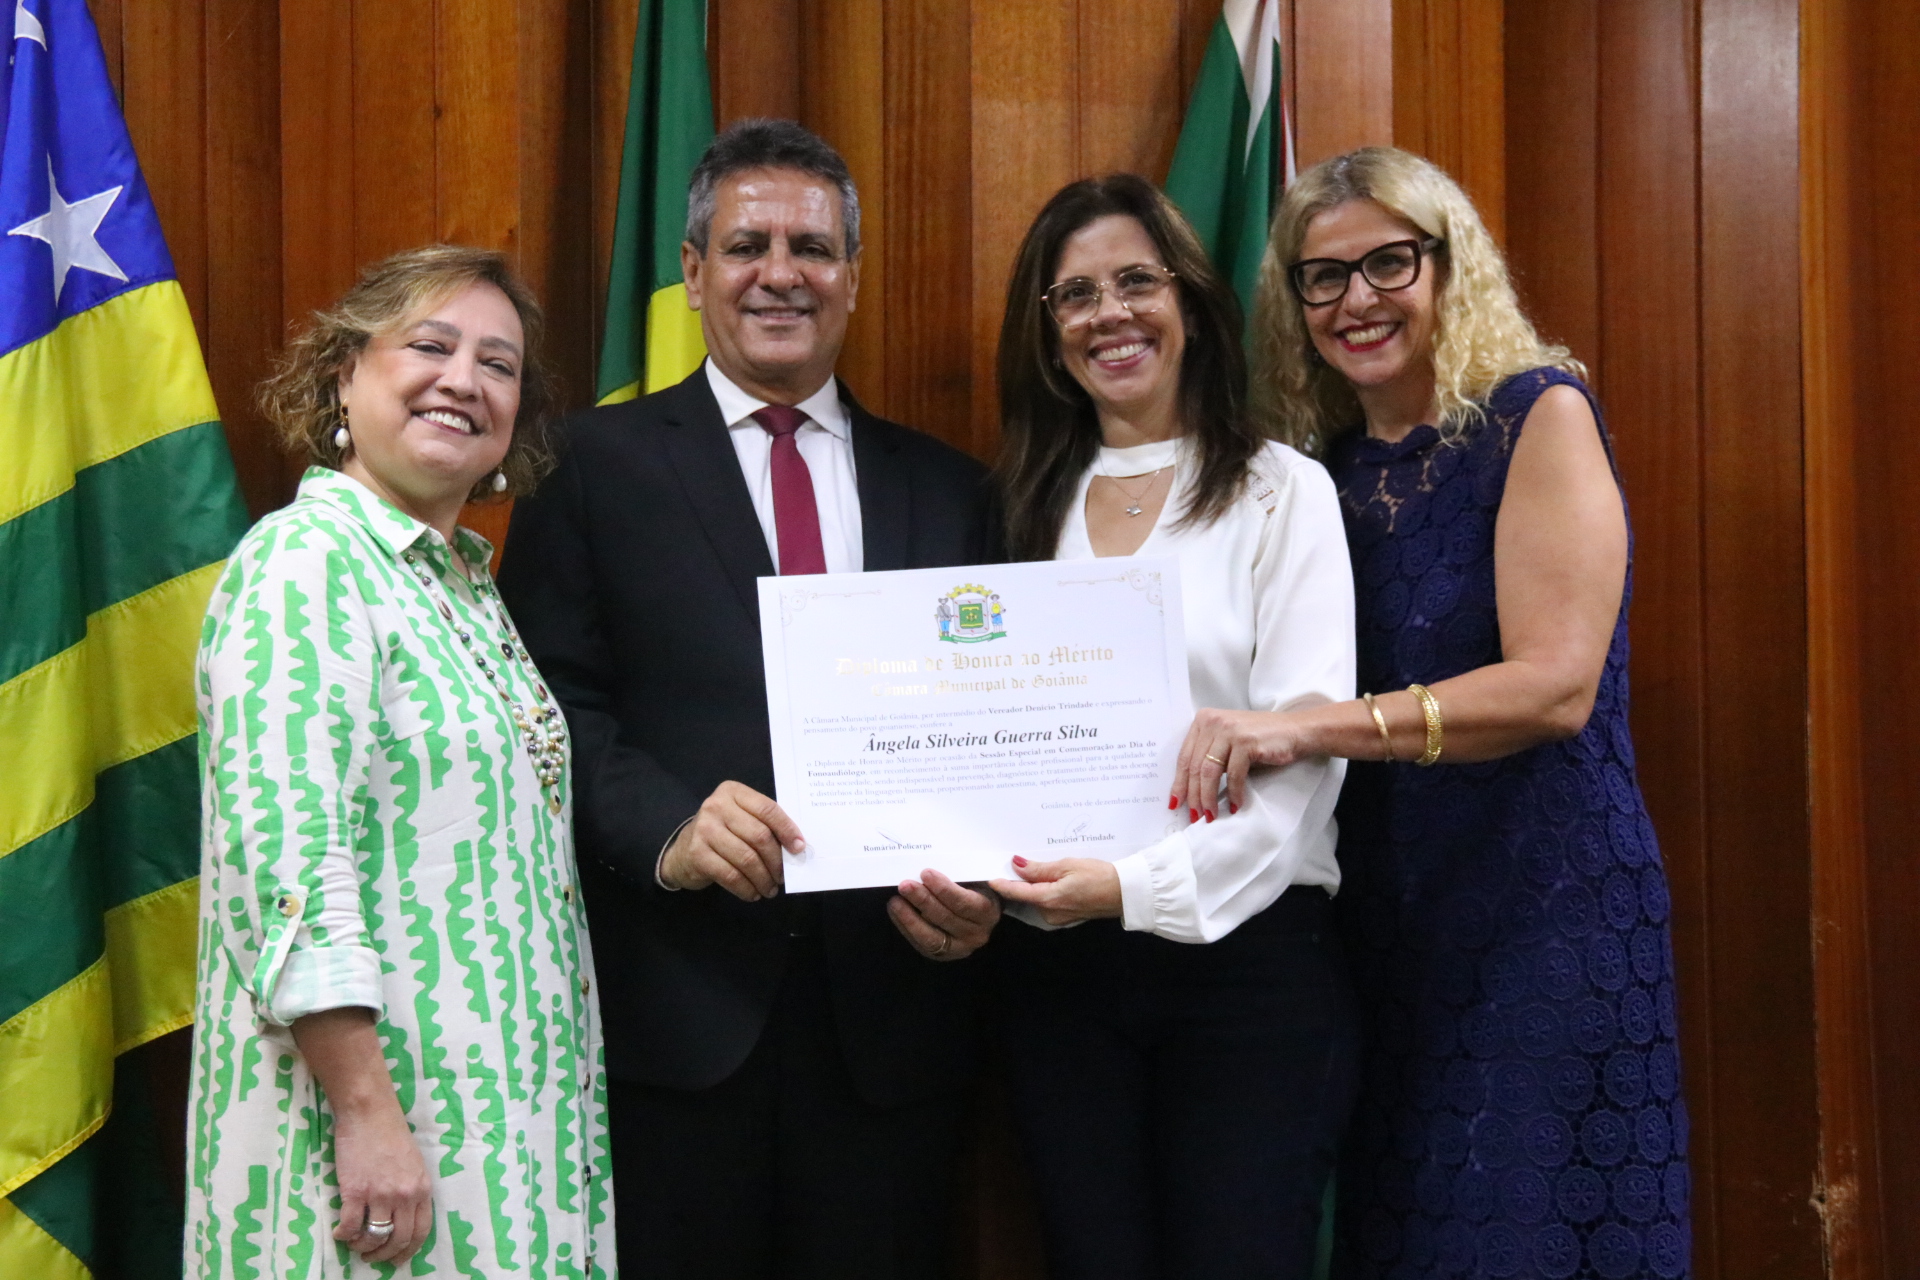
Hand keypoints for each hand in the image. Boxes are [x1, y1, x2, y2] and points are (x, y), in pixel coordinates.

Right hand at [330, 1095, 433, 1263]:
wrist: (369, 1112)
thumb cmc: (391, 1133)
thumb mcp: (414, 1163)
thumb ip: (411, 1189)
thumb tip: (402, 1216)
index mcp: (422, 1188)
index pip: (421, 1231)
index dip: (408, 1251)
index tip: (397, 1259)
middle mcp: (404, 1195)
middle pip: (398, 1240)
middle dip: (384, 1255)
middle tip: (372, 1257)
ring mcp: (380, 1194)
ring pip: (374, 1237)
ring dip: (362, 1247)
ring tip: (354, 1244)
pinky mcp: (355, 1191)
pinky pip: (350, 1226)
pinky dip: (343, 1235)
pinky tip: (340, 1232)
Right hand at [660, 781, 804, 900]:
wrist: (682, 850)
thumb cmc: (722, 832)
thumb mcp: (741, 818)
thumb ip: (764, 824)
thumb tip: (797, 846)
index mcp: (733, 792)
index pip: (767, 809)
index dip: (787, 830)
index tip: (799, 848)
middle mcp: (716, 806)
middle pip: (759, 836)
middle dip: (776, 861)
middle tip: (782, 876)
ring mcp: (705, 830)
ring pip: (747, 859)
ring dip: (763, 879)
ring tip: (770, 889)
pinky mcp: (698, 854)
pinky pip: (731, 875)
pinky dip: (746, 888)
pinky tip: (753, 893)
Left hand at [888, 869, 1001, 959]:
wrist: (978, 915)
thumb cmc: (975, 890)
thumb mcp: (975, 880)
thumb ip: (958, 876)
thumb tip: (928, 870)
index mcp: (988, 911)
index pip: (964, 902)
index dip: (944, 889)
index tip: (925, 873)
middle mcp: (977, 934)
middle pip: (945, 918)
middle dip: (923, 900)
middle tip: (905, 885)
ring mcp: (960, 948)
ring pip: (932, 936)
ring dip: (910, 917)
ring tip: (895, 901)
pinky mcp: (943, 955)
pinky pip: (922, 944)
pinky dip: (906, 927)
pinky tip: (896, 912)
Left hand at [989, 857, 1121, 926]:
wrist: (1125, 893)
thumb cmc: (1100, 876)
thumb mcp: (1068, 866)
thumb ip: (1040, 868)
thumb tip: (1017, 865)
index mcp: (1049, 900)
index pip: (1017, 893)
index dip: (1002, 884)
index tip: (989, 877)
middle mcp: (1050, 913)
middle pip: (1026, 897)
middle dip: (1017, 882)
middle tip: (1009, 864)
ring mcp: (1058, 918)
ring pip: (1037, 900)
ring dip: (1032, 886)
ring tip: (1029, 868)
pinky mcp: (1066, 917)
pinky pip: (1048, 903)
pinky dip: (1044, 891)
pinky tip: (1048, 879)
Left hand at [1172, 707, 1315, 817]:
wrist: (1296, 730)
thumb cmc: (1260, 740)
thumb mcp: (1228, 742)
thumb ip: (1209, 755)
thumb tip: (1190, 790)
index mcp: (1203, 720)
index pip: (1184, 757)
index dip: (1179, 783)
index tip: (1175, 804)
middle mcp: (1213, 721)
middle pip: (1195, 766)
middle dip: (1193, 796)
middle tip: (1195, 816)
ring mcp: (1229, 730)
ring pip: (1209, 772)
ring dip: (1209, 798)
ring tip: (1211, 815)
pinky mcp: (1246, 742)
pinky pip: (1233, 775)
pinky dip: (1233, 794)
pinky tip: (1234, 805)